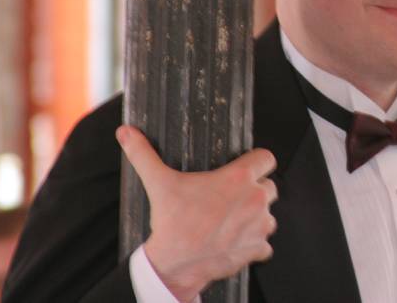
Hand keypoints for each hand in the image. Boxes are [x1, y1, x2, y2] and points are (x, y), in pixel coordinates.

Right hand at [116, 125, 277, 301]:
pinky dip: (255, 243)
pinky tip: (237, 240)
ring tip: (234, 220)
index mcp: (239, 178)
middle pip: (270, 186)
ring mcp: (259, 225)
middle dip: (255, 190)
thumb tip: (126, 132)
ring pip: (269, 215)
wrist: (174, 263)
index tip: (246, 169)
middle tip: (233, 198)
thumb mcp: (158, 182)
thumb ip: (143, 154)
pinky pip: (266, 243)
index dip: (257, 162)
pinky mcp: (258, 247)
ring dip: (257, 217)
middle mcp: (255, 199)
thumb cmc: (171, 223)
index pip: (267, 158)